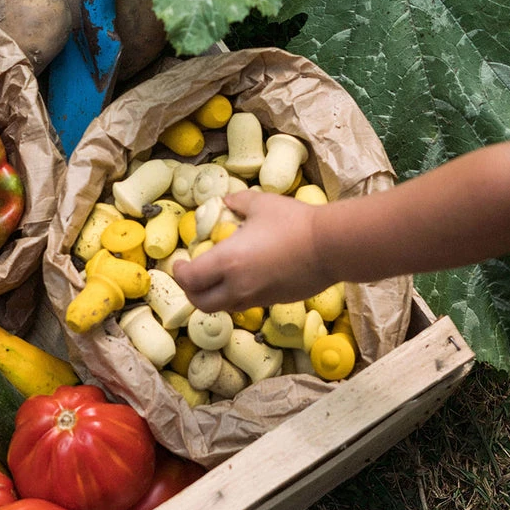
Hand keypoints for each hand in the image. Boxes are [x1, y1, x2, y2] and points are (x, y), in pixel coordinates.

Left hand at [172, 190, 332, 311]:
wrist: (331, 246)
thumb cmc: (294, 222)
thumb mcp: (261, 204)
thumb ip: (238, 202)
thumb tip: (226, 202)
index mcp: (228, 262)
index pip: (190, 279)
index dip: (179, 273)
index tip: (179, 262)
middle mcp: (238, 286)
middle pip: (201, 302)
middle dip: (191, 291)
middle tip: (191, 276)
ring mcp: (257, 298)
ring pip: (224, 307)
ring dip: (213, 296)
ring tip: (216, 279)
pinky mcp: (274, 302)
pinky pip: (246, 304)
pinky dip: (236, 296)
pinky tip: (244, 279)